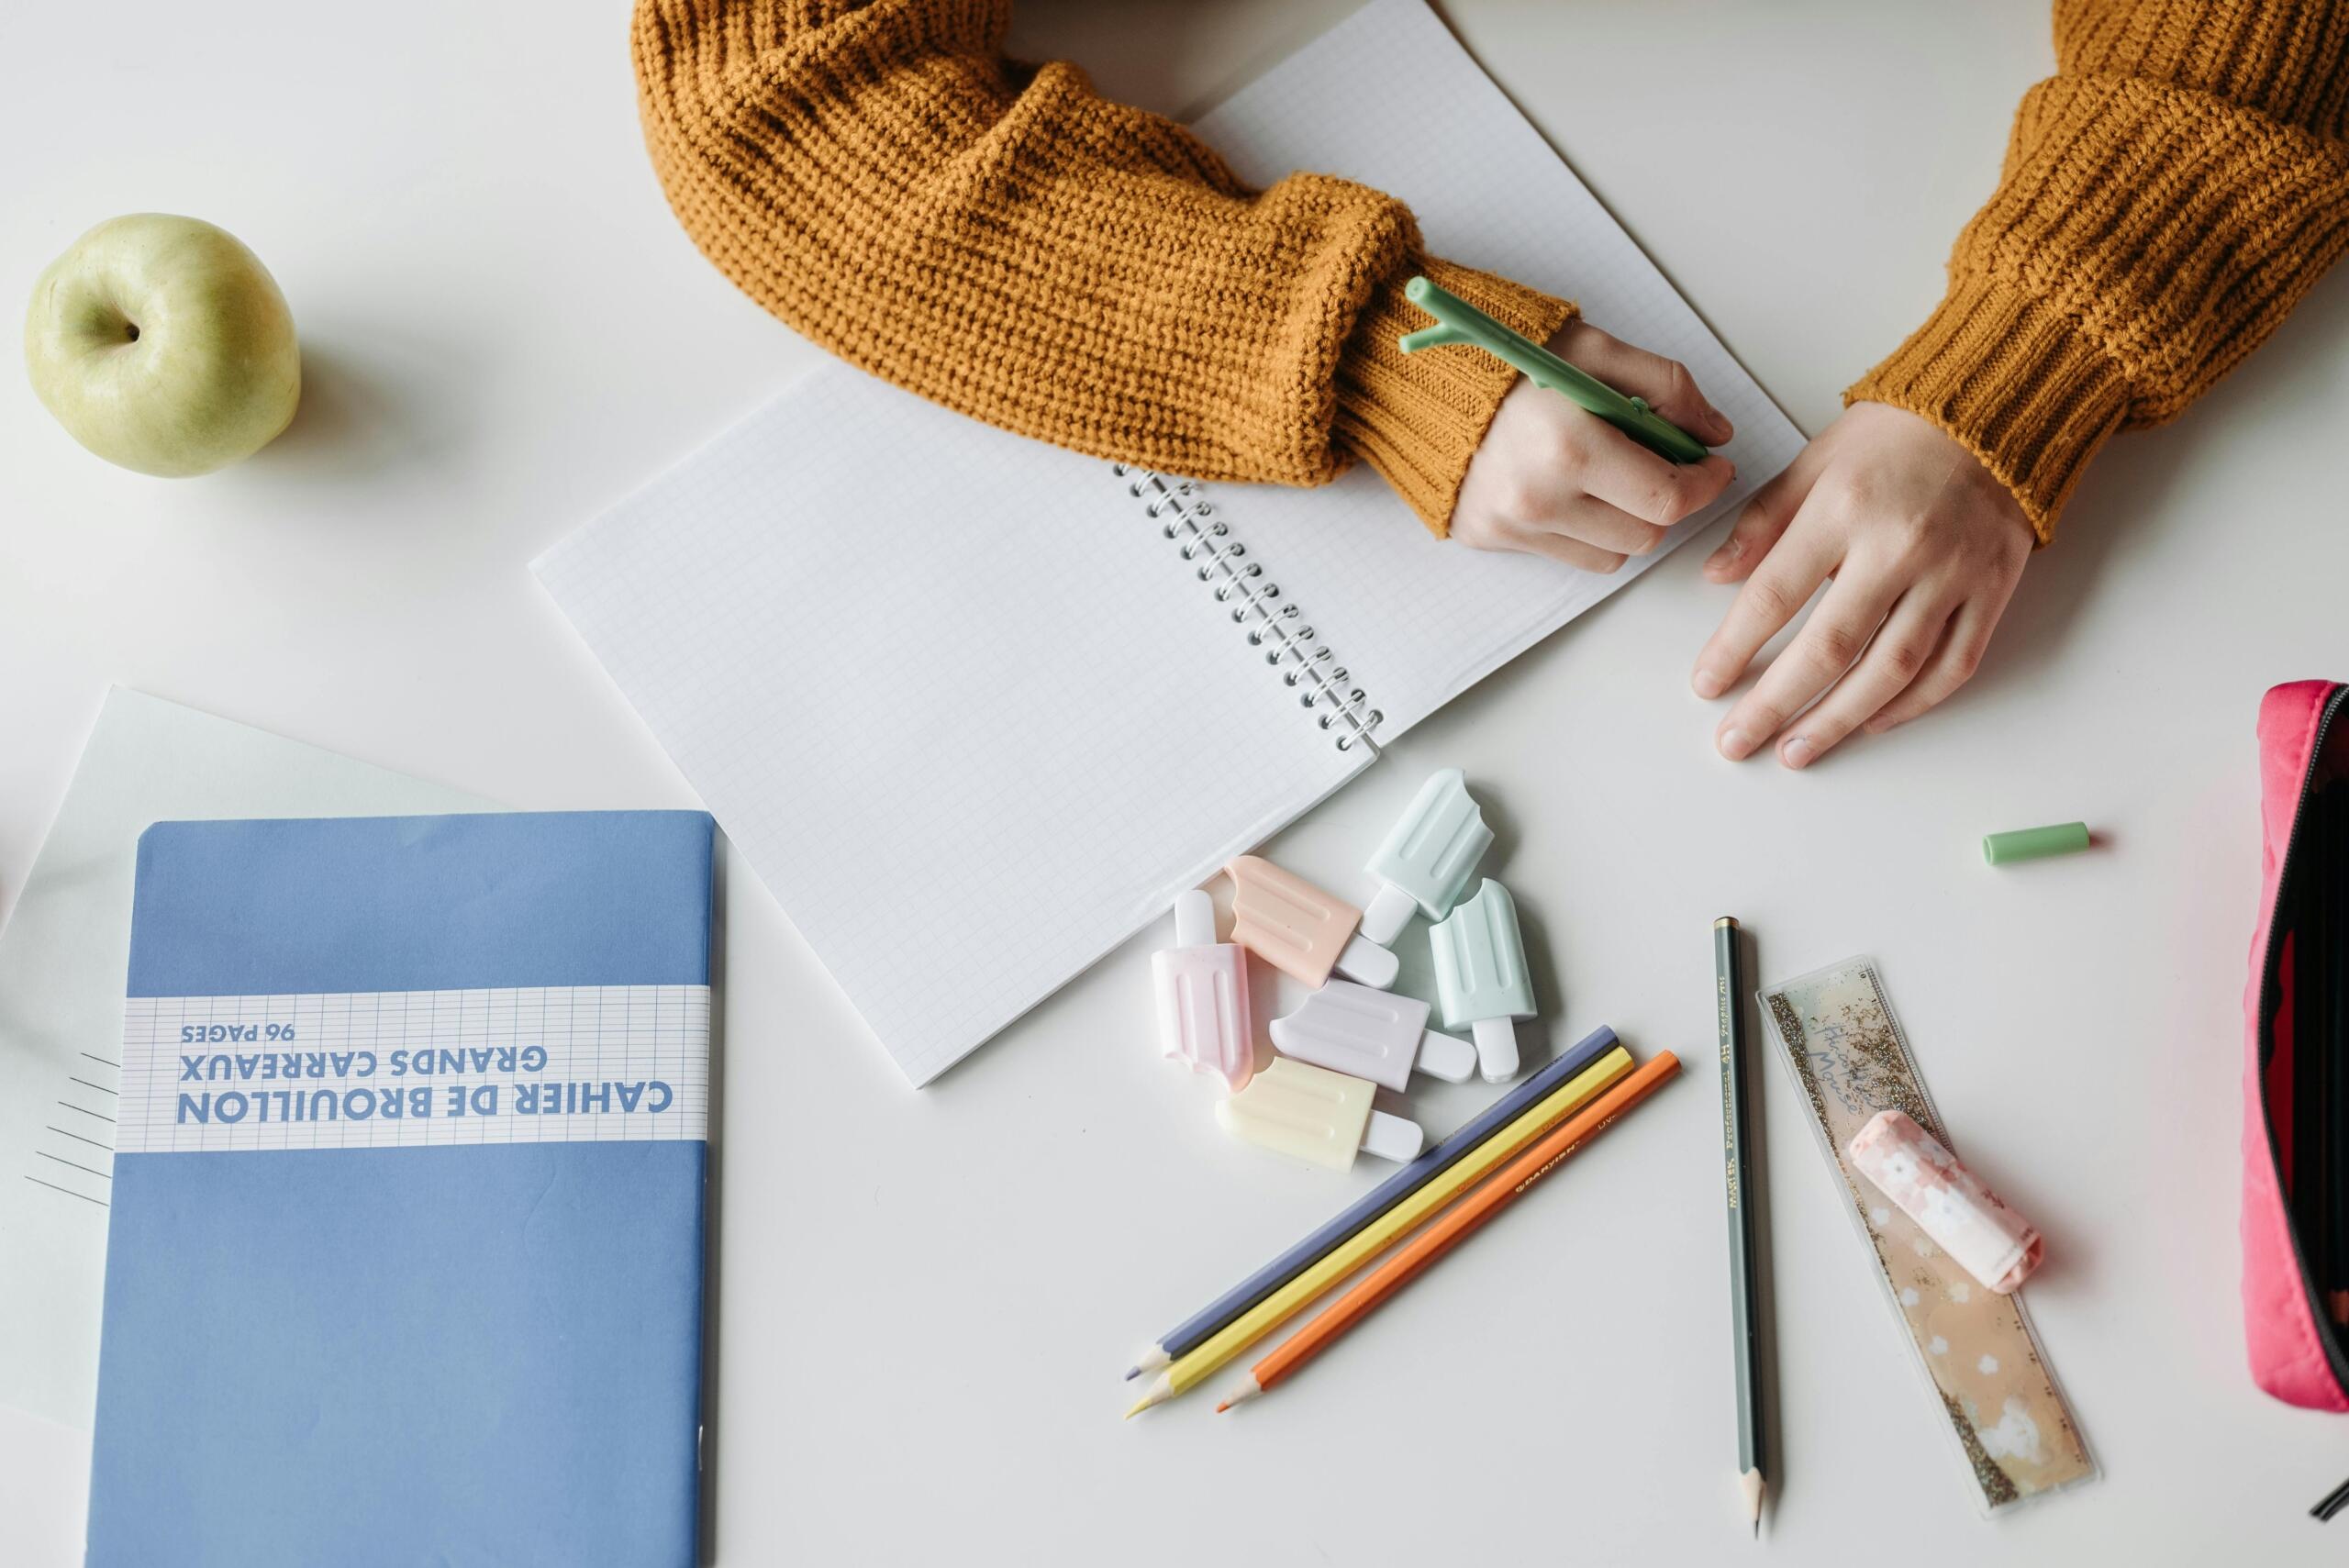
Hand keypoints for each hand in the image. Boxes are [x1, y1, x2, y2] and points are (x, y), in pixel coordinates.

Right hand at [1452, 320, 1736, 569]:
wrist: (1423, 380)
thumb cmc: (1511, 359)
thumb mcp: (1597, 350)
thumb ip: (1668, 388)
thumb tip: (1714, 433)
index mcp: (1570, 448)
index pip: (1667, 500)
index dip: (1704, 486)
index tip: (1711, 468)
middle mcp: (1539, 499)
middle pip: (1645, 536)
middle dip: (1665, 503)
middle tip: (1661, 467)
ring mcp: (1511, 526)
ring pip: (1610, 555)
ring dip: (1625, 521)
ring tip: (1606, 476)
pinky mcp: (1490, 538)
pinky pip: (1565, 554)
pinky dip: (1581, 529)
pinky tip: (1565, 487)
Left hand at [1691, 401, 2033, 766]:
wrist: (2000, 408)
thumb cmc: (1900, 434)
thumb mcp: (1816, 460)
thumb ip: (1764, 521)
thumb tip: (1715, 575)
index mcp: (1844, 508)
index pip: (1774, 595)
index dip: (1734, 648)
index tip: (1707, 685)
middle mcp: (1900, 546)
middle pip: (1830, 646)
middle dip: (1776, 704)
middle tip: (1737, 742)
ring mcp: (1953, 573)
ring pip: (1892, 670)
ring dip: (1838, 720)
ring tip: (1795, 751)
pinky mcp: (1993, 590)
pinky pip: (1953, 666)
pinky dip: (1912, 705)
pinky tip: (1870, 723)